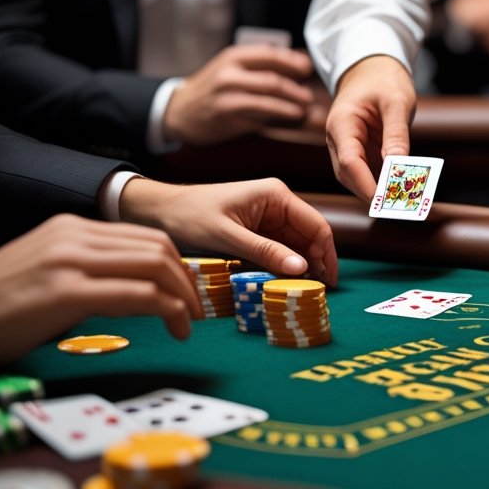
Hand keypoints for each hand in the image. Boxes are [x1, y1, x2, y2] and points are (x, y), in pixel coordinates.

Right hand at [0, 215, 201, 369]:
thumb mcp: (49, 274)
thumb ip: (90, 270)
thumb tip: (139, 289)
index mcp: (70, 228)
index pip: (145, 236)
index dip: (177, 265)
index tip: (187, 292)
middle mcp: (72, 236)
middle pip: (157, 247)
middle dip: (186, 280)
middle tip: (196, 311)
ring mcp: (68, 261)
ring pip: (154, 266)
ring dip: (182, 297)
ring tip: (187, 323)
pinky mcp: (64, 292)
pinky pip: (136, 294)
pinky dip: (167, 309)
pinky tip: (174, 328)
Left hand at [119, 178, 338, 285]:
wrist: (158, 210)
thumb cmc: (190, 215)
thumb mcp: (227, 236)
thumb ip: (265, 251)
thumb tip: (303, 268)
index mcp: (276, 195)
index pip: (316, 225)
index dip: (327, 254)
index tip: (329, 282)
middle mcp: (277, 204)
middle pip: (309, 237)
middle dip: (316, 263)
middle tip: (318, 293)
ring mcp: (268, 217)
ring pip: (295, 246)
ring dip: (300, 267)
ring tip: (303, 291)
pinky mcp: (257, 230)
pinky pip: (278, 250)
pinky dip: (282, 266)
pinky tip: (283, 282)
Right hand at [164, 45, 315, 145]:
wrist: (179, 111)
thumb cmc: (212, 88)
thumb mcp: (230, 67)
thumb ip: (259, 64)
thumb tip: (300, 63)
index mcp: (233, 57)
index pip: (271, 55)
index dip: (295, 62)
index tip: (308, 69)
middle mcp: (229, 74)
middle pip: (274, 80)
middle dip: (297, 90)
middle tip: (309, 96)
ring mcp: (227, 96)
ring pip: (269, 100)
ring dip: (292, 106)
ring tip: (304, 109)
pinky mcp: (228, 117)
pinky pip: (260, 117)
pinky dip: (279, 117)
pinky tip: (290, 118)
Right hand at [324, 56, 415, 200]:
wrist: (374, 68)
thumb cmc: (384, 79)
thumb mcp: (396, 102)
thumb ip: (396, 135)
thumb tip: (398, 167)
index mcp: (342, 123)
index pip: (348, 162)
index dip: (366, 185)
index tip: (385, 201)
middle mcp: (338, 138)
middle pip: (349, 175)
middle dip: (373, 193)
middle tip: (401, 208)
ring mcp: (347, 145)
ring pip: (358, 176)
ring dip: (379, 190)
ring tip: (407, 202)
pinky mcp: (360, 149)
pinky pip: (369, 170)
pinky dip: (384, 181)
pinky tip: (404, 189)